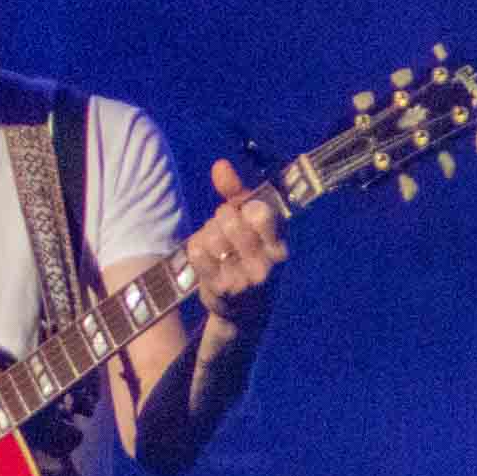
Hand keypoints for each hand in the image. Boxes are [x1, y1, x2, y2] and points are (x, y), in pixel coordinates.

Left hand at [185, 156, 286, 326]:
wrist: (245, 310)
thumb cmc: (247, 254)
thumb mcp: (251, 223)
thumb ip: (237, 192)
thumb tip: (220, 165)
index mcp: (280, 245)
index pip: (261, 212)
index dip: (246, 207)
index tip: (247, 215)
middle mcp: (266, 265)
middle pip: (229, 220)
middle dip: (222, 218)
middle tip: (226, 228)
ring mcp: (243, 279)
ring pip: (211, 235)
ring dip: (208, 234)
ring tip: (217, 244)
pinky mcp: (219, 290)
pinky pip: (196, 251)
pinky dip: (196, 248)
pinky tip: (205, 257)